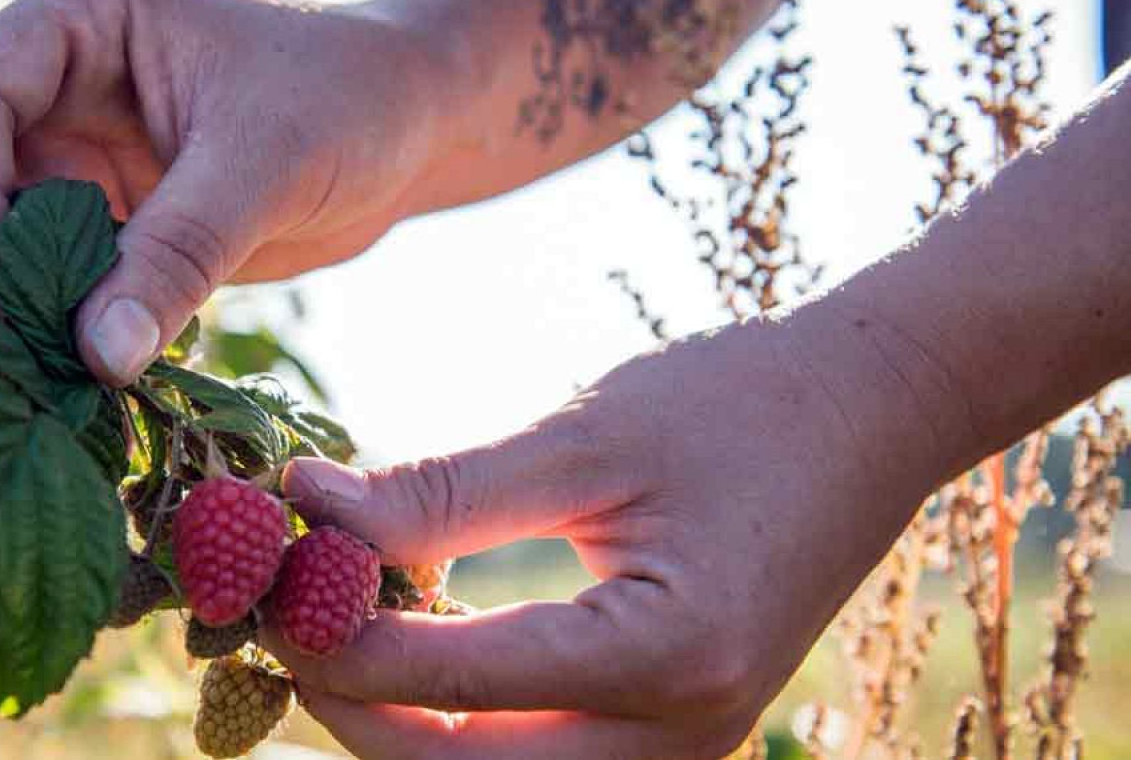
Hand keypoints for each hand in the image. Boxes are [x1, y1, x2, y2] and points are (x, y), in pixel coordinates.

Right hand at [0, 0, 451, 383]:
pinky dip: (36, 320)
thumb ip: (178, 254)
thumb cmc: (350, 101)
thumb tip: (98, 358)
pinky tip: (50, 372)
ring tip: (12, 368)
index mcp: (77, 14)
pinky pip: (34, 271)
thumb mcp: (264, 167)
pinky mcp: (93, 211)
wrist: (409, 128)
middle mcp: (51, 75)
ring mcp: (66, 145)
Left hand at [263, 311, 951, 758]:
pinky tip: (408, 645)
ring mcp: (684, 752)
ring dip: (398, 726)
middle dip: (352, 710)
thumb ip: (440, 490)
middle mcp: (681, 739)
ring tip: (327, 630)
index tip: (258, 585)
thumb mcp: (582, 438)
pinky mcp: (673, 737)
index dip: (335, 641)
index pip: (454, 686)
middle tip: (275, 625)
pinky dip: (457, 722)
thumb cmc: (737, 406)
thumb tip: (305, 507)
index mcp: (666, 658)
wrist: (872, 412)